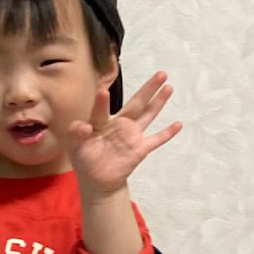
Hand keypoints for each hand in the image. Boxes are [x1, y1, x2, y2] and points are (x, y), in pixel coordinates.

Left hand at [67, 72, 181, 197]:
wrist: (97, 179)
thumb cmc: (84, 158)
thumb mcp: (74, 147)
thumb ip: (75, 135)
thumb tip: (83, 127)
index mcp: (101, 122)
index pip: (101, 111)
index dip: (101, 103)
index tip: (103, 92)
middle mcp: (119, 124)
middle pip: (136, 104)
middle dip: (148, 89)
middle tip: (161, 74)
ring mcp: (131, 135)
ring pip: (148, 115)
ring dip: (159, 102)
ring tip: (169, 87)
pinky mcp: (140, 149)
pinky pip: (156, 140)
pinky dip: (167, 133)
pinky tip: (178, 124)